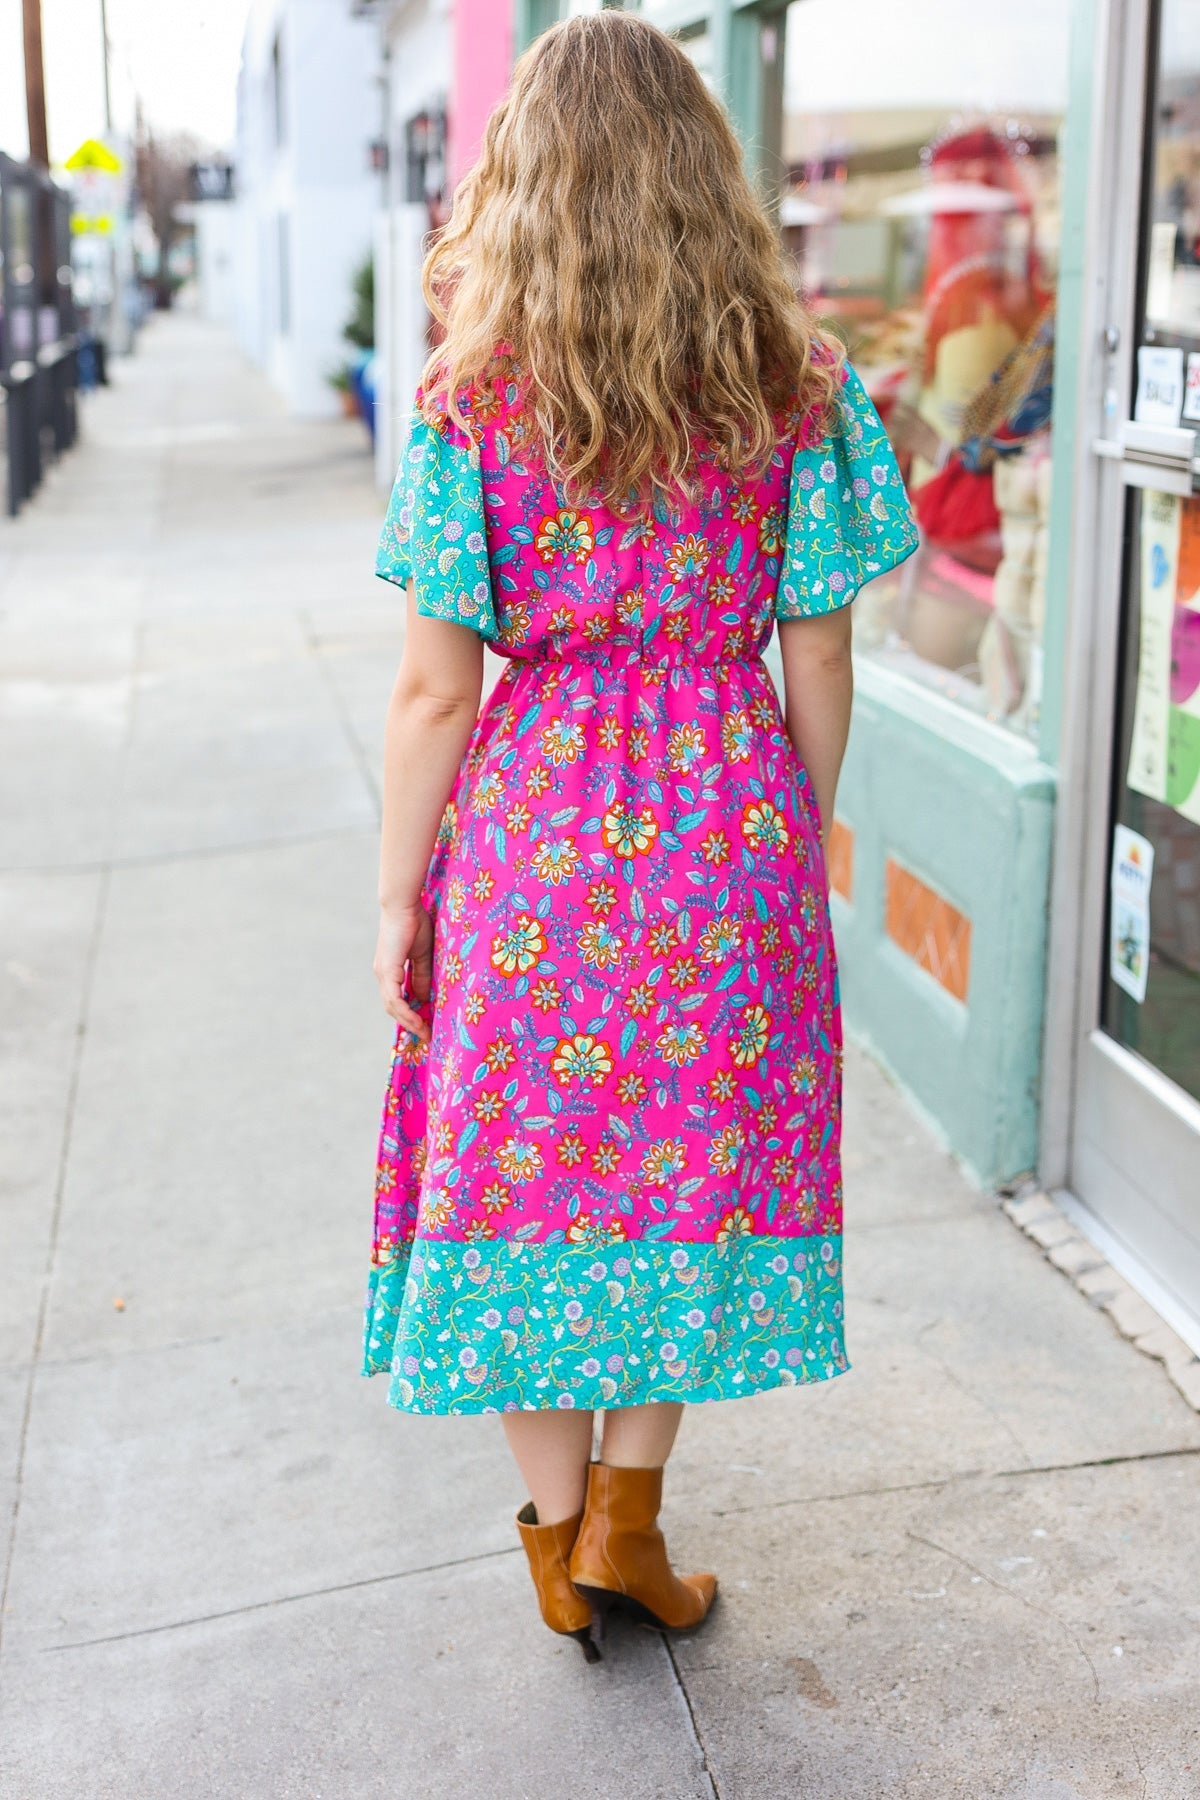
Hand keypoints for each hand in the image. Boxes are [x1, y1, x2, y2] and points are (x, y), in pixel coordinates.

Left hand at [373, 903, 434, 1039]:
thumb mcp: (422, 955)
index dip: (409, 1014)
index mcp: (389, 970)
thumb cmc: (414, 924)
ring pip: (392, 1006)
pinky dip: (405, 1012)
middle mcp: (383, 974)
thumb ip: (421, 976)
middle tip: (426, 1035)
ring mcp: (383, 973)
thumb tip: (422, 998)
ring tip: (424, 1032)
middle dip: (409, 1023)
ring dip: (408, 1022)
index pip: (396, 999)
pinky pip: (394, 998)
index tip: (425, 1026)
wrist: (404, 905)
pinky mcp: (387, 970)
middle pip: (392, 1007)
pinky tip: (417, 1020)